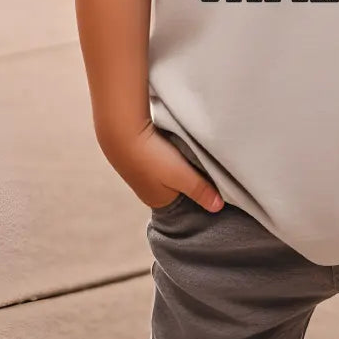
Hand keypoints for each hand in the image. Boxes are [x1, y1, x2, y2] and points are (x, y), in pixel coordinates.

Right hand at [98, 120, 224, 212]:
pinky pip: (163, 159)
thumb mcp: (182, 176)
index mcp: (159, 201)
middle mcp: (150, 190)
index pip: (186, 204)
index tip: (216, 185)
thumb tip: (218, 208)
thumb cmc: (152, 157)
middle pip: (179, 188)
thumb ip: (201, 191)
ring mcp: (144, 173)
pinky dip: (172, 155)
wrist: (121, 131)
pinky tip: (178, 146)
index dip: (200, 195)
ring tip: (194, 155)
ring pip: (172, 172)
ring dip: (182, 165)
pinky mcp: (142, 156)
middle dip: (192, 179)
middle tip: (209, 167)